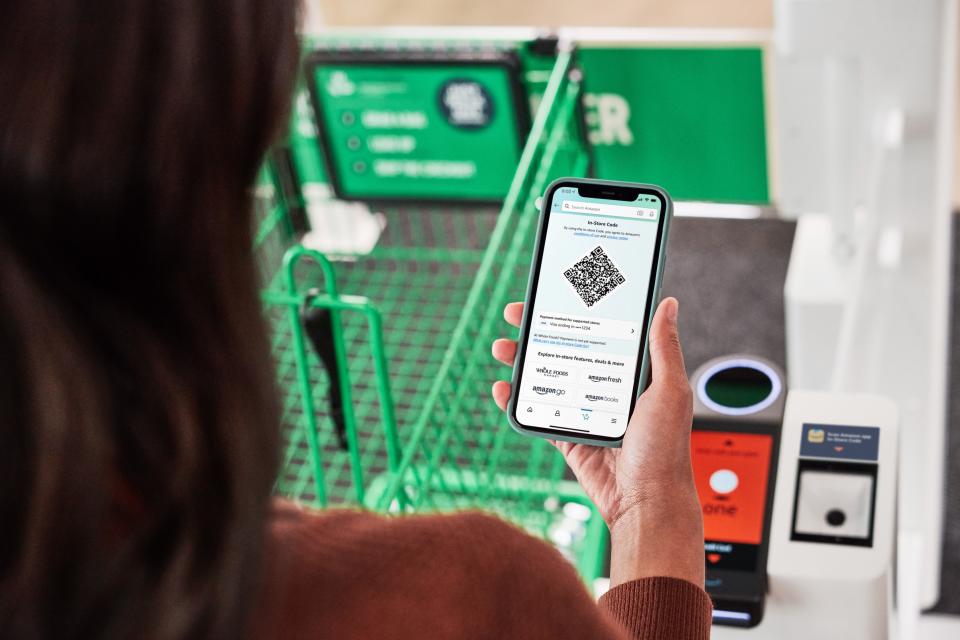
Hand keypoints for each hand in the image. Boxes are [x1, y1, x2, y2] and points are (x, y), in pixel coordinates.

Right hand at [492, 298, 703, 587]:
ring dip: (523, 361)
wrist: (646, 503)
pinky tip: (504, 389)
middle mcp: (607, 387)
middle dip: (539, 330)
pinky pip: (537, 412)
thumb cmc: (666, 451)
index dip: (576, 312)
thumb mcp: (669, 392)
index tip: (555, 295)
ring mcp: (584, 410)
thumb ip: (663, 349)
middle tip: (518, 315)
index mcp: (632, 373)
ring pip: (547, 377)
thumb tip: (669, 304)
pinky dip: (517, 401)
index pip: (600, 331)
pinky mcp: (568, 435)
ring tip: (504, 348)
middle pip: (566, 349)